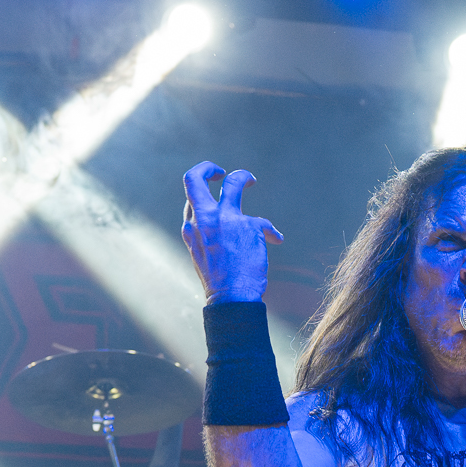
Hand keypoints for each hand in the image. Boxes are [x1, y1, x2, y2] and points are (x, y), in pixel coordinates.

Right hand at [181, 161, 282, 303]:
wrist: (231, 298)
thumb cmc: (219, 282)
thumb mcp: (202, 255)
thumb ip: (206, 234)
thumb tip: (216, 220)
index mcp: (191, 228)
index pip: (190, 198)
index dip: (199, 187)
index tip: (209, 186)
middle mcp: (204, 219)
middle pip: (195, 178)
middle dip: (207, 168)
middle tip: (221, 172)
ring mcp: (226, 219)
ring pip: (234, 182)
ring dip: (243, 176)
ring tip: (250, 179)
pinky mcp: (250, 225)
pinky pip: (262, 222)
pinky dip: (270, 232)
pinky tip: (275, 239)